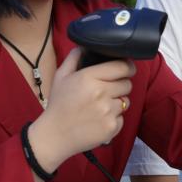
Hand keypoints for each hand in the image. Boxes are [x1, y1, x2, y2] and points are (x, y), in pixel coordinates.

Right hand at [29, 48, 135, 169]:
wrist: (55, 135)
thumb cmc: (58, 105)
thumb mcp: (61, 76)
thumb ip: (74, 57)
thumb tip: (85, 45)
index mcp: (89, 77)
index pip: (122, 67)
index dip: (127, 66)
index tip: (126, 68)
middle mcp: (101, 93)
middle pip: (127, 84)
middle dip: (120, 85)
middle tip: (107, 90)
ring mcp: (108, 111)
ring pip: (126, 102)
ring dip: (117, 102)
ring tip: (100, 106)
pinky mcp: (112, 127)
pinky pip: (122, 118)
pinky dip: (113, 119)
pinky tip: (98, 119)